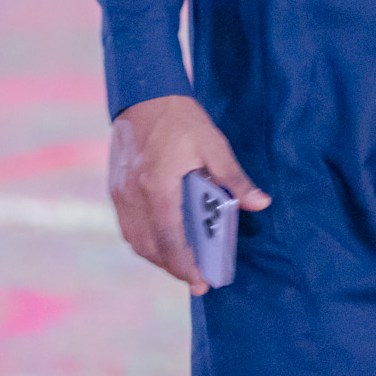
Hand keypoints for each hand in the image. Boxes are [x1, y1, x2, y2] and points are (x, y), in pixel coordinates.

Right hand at [108, 93, 270, 293]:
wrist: (144, 93)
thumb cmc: (181, 118)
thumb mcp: (214, 145)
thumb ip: (235, 179)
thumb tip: (260, 203)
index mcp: (157, 186)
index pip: (169, 240)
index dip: (184, 266)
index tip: (200, 282)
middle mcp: (132, 194)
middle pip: (149, 247)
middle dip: (172, 268)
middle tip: (195, 280)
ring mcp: (119, 192)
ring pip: (135, 240)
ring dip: (157, 257)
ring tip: (181, 264)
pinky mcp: (115, 187)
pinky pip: (128, 225)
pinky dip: (145, 240)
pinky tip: (162, 240)